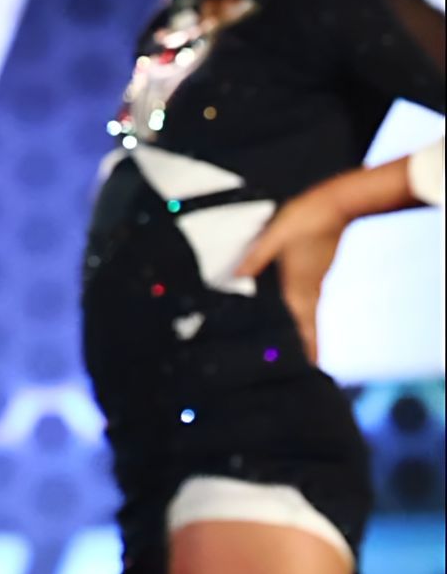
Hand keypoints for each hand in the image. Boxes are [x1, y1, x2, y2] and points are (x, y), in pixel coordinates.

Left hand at [236, 186, 350, 364]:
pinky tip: (301, 314)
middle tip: (309, 369)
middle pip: (309, 326)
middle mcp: (309, 289)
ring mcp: (316, 281)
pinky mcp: (318, 272)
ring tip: (307, 351)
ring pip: (312, 314)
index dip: (305, 347)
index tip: (308, 368)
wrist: (338, 204)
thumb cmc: (304, 218)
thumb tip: (235, 278)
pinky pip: (312, 302)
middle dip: (309, 347)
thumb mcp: (274, 236)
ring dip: (309, 333)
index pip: (301, 325)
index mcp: (298, 285)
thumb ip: (256, 257)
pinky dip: (308, 315)